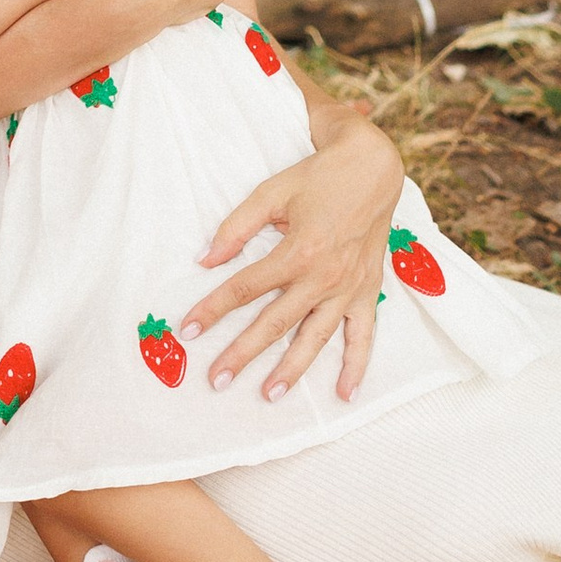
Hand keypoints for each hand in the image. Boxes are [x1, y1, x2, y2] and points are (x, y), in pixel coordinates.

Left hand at [183, 115, 401, 402]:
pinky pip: (363, 336)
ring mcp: (348, 289)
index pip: (245, 288)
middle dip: (243, 353)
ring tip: (269, 394)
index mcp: (298, 251)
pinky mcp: (367, 292)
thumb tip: (206, 259)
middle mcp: (323, 277)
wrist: (371, 168)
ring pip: (315, 338)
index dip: (213, 309)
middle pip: (275, 323)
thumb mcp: (271, 192)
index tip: (189, 329)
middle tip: (216, 379)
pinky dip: (356, 366)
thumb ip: (237, 228)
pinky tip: (344, 393)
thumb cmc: (317, 177)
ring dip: (292, 369)